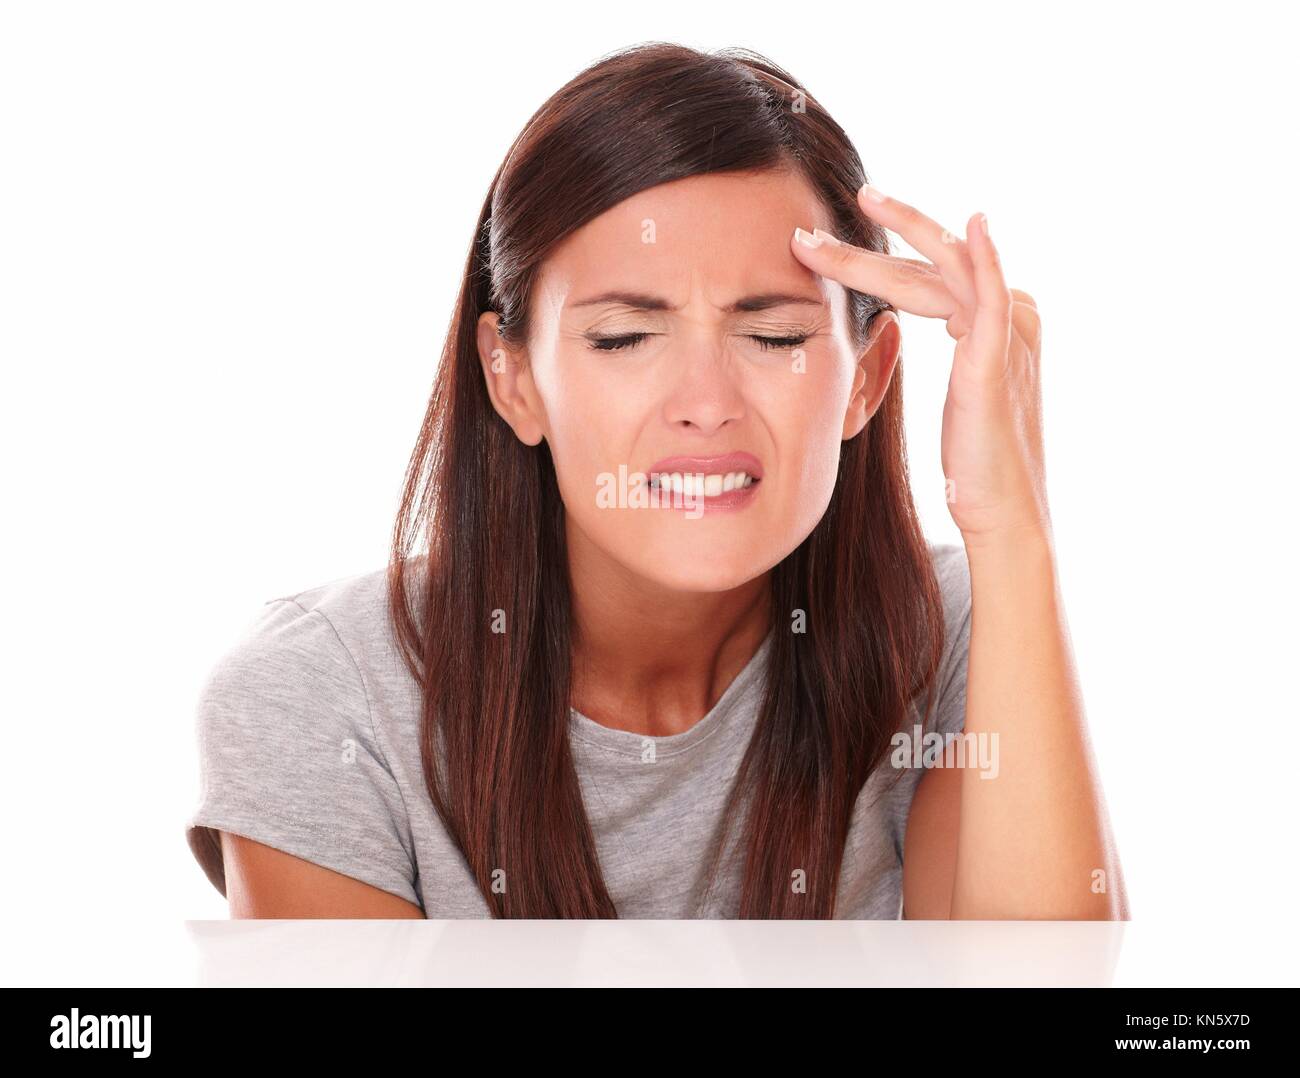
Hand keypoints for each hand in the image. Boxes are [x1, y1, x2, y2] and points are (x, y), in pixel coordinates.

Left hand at [790, 184, 1048, 548]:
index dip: (871, 263)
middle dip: (866, 245)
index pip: (922, 280)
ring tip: (860, 201)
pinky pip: (992, 300)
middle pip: (926, 269)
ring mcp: (1007, 335)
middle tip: (810, 226)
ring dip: (896, 237)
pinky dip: (985, 260)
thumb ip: (945, 359)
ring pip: (944, 271)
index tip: (817, 250)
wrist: (1003, 513)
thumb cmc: (973, 466)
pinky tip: (972, 224)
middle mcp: (1006, 318)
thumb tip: (902, 336)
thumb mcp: (957, 399)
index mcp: (991, 325)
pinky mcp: (999, 361)